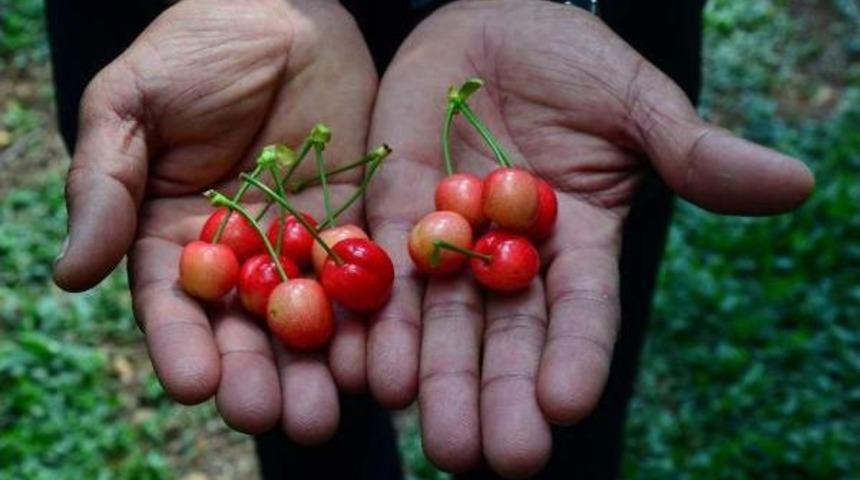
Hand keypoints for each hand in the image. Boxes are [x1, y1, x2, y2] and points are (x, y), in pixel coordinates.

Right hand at [52, 0, 376, 443]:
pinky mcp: (359, 222)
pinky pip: (368, 277)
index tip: (197, 384)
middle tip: (271, 417)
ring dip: (319, 367)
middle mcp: (242, 255)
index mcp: (176, 237)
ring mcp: (304, 243)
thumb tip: (70, 276)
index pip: (174, 305)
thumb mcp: (130, 106)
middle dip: (258, 376)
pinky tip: (380, 356)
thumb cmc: (194, 49)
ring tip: (328, 407)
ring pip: (312, 319)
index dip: (182, 346)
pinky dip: (374, 318)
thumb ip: (104, 186)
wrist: (281, 9)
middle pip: (247, 330)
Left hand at [365, 1, 812, 475]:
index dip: (577, 355)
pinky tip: (364, 366)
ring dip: (431, 376)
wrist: (489, 23)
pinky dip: (373, 318)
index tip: (566, 404)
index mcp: (579, 241)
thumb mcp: (635, 103)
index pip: (583, 311)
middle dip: (498, 394)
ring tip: (424, 425)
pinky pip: (381, 272)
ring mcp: (450, 240)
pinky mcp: (394, 213)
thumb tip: (795, 183)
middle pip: (506, 337)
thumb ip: (693, 151)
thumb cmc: (573, 59)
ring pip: (439, 320)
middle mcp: (512, 257)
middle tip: (492, 454)